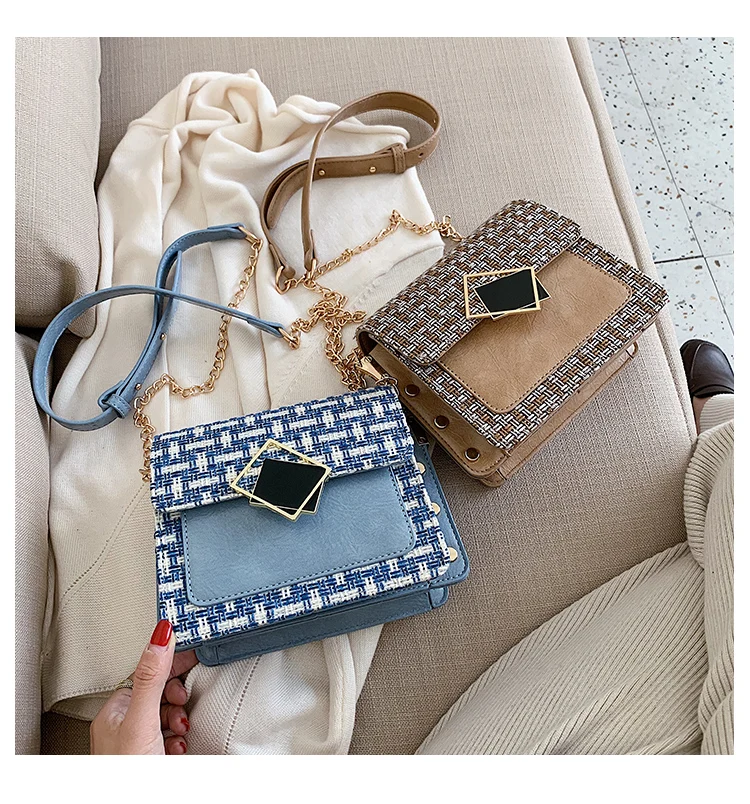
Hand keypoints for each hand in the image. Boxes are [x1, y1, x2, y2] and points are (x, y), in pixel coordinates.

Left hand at [90, 620, 198, 753]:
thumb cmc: (127, 774)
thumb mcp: (143, 719)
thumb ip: (152, 676)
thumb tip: (160, 635)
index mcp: (114, 711)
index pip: (147, 673)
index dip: (172, 664)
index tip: (195, 653)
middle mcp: (122, 727)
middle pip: (159, 694)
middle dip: (177, 698)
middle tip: (184, 704)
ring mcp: (136, 745)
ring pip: (166, 717)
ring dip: (179, 720)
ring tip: (180, 730)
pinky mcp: (151, 759)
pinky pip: (170, 738)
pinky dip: (179, 739)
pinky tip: (179, 745)